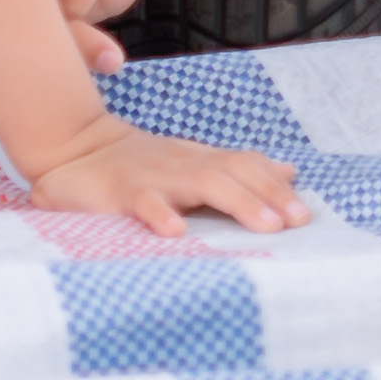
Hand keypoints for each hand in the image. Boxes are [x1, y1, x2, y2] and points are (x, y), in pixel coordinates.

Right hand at [27, 115, 309, 236]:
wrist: (76, 147)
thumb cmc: (141, 164)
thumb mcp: (193, 163)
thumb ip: (237, 169)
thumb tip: (288, 172)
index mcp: (200, 160)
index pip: (246, 165)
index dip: (275, 185)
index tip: (304, 213)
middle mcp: (184, 164)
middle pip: (234, 173)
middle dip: (269, 196)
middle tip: (297, 221)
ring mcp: (154, 176)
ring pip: (202, 183)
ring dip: (238, 202)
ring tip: (265, 226)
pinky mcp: (120, 192)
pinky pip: (143, 202)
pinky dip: (161, 214)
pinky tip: (177, 232)